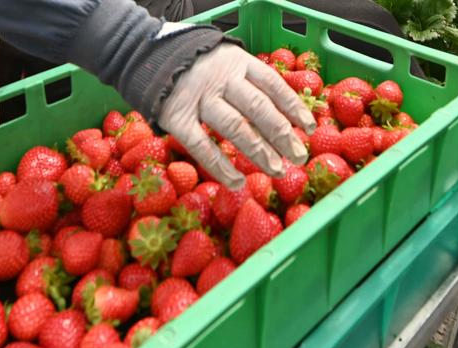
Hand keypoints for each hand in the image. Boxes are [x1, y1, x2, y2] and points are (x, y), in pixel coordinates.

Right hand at [158, 43, 315, 188]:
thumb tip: (286, 111)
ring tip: (277, 171)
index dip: (293, 107)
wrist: (148, 56)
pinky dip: (220, 166)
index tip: (309, 128)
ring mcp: (198, 98)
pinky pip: (201, 145)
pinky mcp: (176, 118)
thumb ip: (248, 79)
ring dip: (258, 151)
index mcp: (237, 61)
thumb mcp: (226, 59)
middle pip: (258, 108)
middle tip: (298, 157)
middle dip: (282, 134)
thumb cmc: (196, 65)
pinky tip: (237, 181)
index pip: (272, 84)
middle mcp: (221, 78)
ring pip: (234, 127)